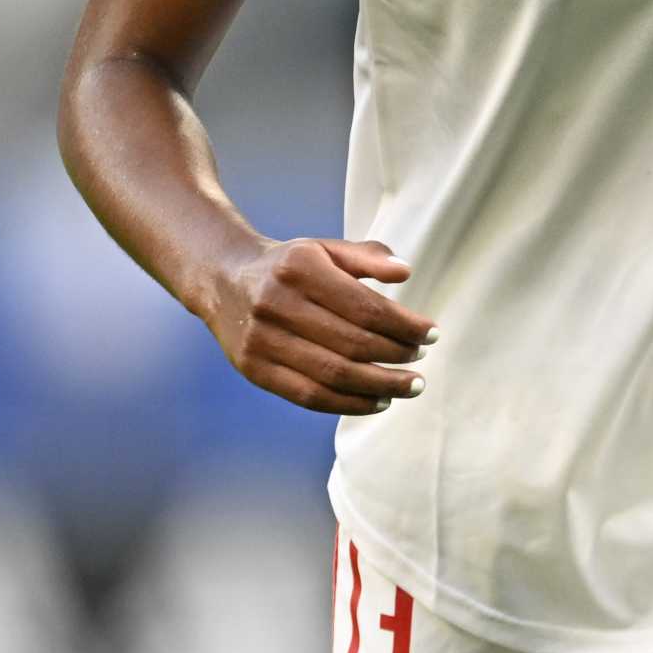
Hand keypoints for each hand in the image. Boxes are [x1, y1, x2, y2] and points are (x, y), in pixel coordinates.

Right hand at [197, 238, 435, 415]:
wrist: (222, 279)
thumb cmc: (287, 266)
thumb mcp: (322, 249)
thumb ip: (365, 256)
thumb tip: (405, 272)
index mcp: (300, 268)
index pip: (364, 307)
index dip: (404, 325)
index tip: (431, 334)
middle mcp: (277, 304)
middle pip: (352, 343)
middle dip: (396, 357)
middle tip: (421, 362)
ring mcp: (262, 340)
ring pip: (334, 375)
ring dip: (380, 386)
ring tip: (410, 386)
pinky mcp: (254, 370)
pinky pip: (310, 397)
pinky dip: (349, 404)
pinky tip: (377, 401)